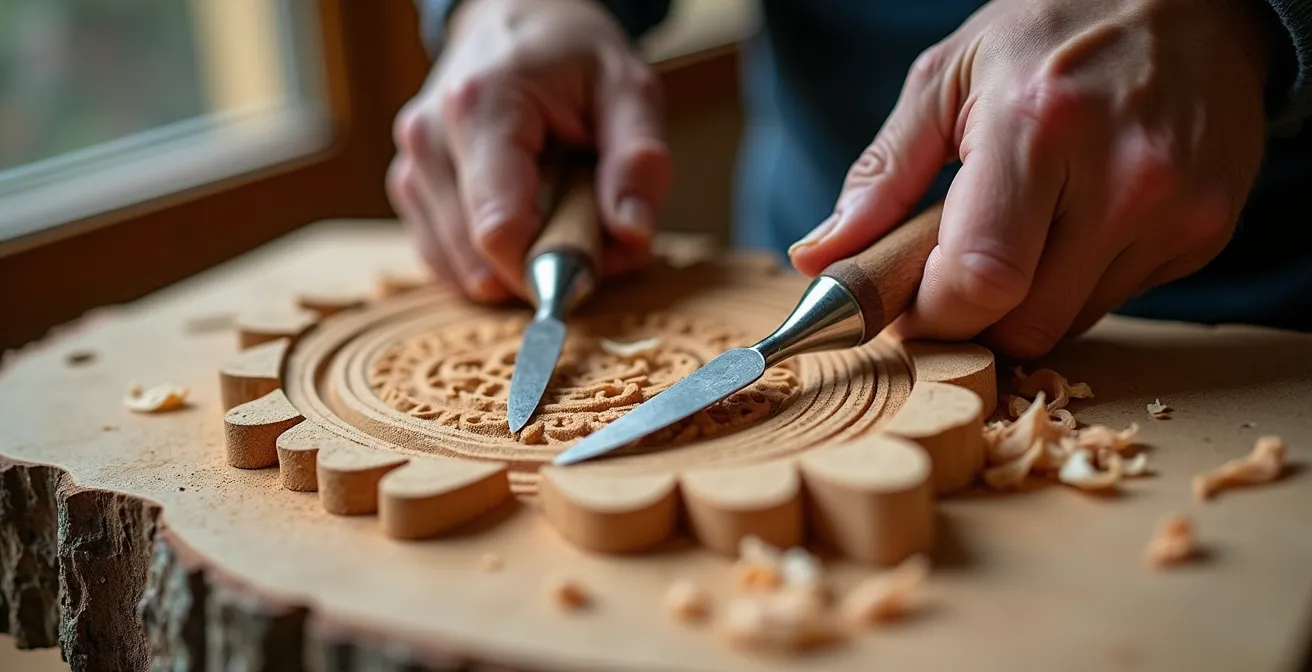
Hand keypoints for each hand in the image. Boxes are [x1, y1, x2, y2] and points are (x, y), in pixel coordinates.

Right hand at [387, 0, 671, 301]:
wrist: (514, 17)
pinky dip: (493, 261)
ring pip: (461, 269)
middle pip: (479, 259)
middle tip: (595, 233)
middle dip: (545, 266)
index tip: (599, 265)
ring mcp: (412, 167)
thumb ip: (638, 159)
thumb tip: (633, 231)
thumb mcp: (629, 88)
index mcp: (480, 108)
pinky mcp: (410, 188)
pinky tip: (529, 223)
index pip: (499, 230)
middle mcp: (429, 139)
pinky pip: (447, 260)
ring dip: (519, 267)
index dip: (551, 267)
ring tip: (563, 215)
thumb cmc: (573, 53)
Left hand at [788, 0, 1273, 357]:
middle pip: (1026, 322)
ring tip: (1021, 231)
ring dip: (1028, 300)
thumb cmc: (1052, 31)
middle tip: (955, 273)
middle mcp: (1122, 174)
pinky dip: (1081, 280)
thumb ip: (881, 177)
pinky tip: (1078, 221)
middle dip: (974, 317)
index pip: (979, 279)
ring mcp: (1177, 206)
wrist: (1191, 0)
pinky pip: (1120, 298)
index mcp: (1039, 127)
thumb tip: (818, 257)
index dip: (931, 314)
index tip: (907, 308)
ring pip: (1073, 322)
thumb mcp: (946, 79)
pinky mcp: (1208, 228)